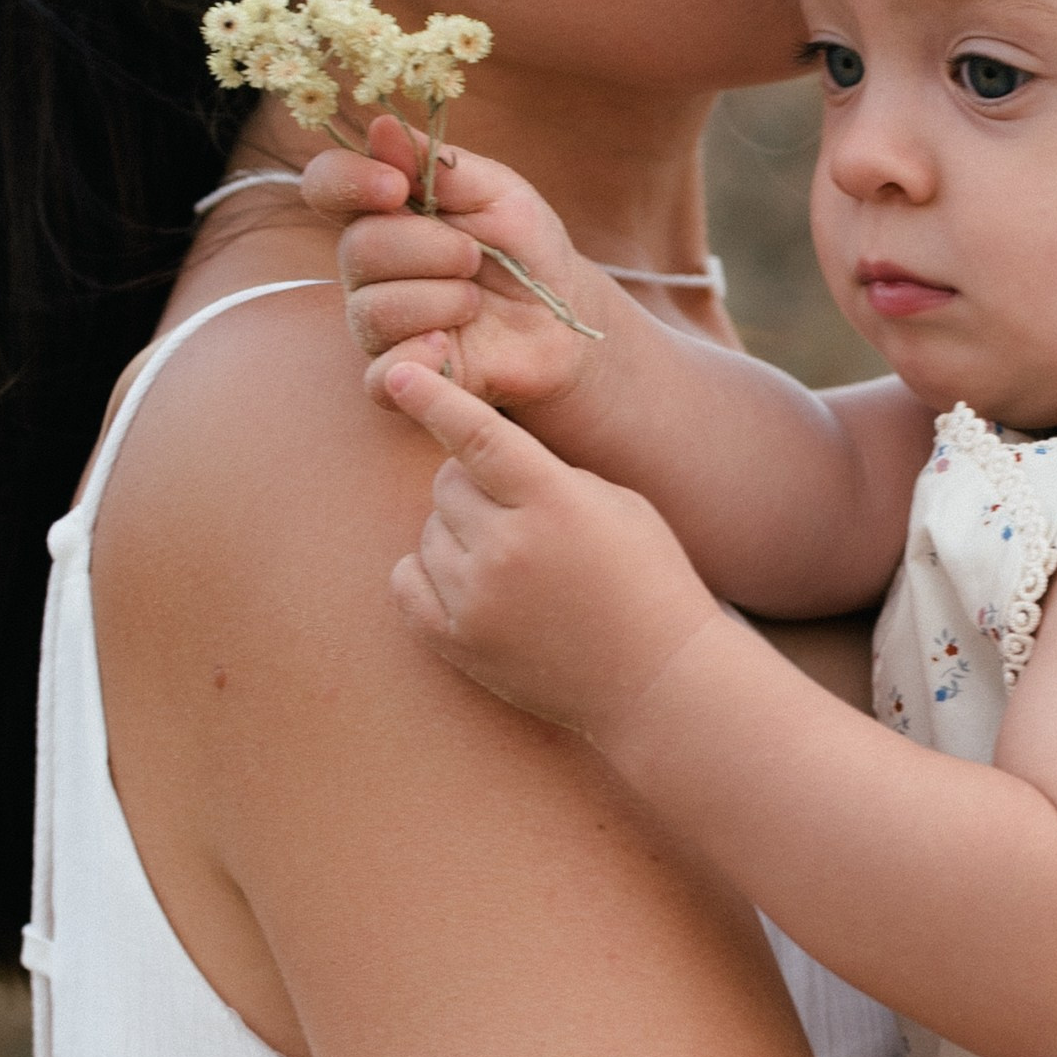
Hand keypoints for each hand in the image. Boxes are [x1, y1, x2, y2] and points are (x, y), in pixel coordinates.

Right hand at [311, 117, 604, 411]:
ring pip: (372, 309)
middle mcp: (368, 267)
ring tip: (476, 300)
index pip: (326, 185)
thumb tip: (380, 126)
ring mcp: (378, 322)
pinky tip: (450, 343)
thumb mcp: (497, 192)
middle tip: (475, 255)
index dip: (348, 181)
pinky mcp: (399, 376)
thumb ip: (438, 164)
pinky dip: (418, 356)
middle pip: (358, 248)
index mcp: (384, 211)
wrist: (561, 319)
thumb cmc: (526, 248)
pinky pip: (379, 375)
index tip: (395, 187)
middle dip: (429, 248)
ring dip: (440, 299)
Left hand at [382, 361, 729, 739]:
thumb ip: (548, 473)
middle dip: (476, 486)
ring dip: (458, 533)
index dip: (435, 400)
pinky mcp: (458, 644)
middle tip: (520, 514)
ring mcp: (477, 601)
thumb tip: (476, 452)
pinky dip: (428, 572)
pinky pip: (406, 582)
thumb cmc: (649, 580)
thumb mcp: (619, 505)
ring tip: (514, 561)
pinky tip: (469, 581)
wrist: (660, 682)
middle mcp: (508, 550)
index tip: (395, 374)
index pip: (480, 438)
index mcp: (556, 504)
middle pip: (448, 483)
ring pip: (428, 530)